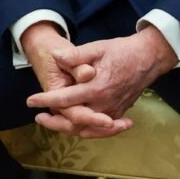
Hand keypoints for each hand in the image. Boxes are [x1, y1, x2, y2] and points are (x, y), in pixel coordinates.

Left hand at [19, 22, 128, 138]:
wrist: (149, 58)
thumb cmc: (122, 51)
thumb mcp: (97, 48)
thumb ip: (75, 55)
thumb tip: (55, 57)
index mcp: (96, 88)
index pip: (65, 99)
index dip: (45, 99)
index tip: (30, 100)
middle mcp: (104, 104)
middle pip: (74, 122)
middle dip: (54, 122)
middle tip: (38, 117)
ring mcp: (113, 111)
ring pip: (87, 129)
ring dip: (68, 128)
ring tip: (52, 122)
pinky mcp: (119, 112)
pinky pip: (100, 129)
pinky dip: (86, 130)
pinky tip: (75, 126)